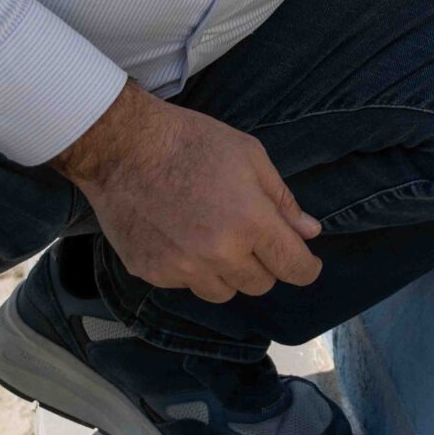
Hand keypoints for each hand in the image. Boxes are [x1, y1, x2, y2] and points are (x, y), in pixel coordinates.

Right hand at [51, 83, 322, 303]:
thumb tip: (309, 232)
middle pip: (259, 284)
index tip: (307, 265)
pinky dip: (193, 270)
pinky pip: (186, 285)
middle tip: (253, 236)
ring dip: (229, 273)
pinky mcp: (151, 273)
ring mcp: (181, 268)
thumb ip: (282, 201)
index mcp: (250, 223)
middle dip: (265, 264)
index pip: (292, 266)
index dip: (306, 269)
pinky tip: (183, 237)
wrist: (124, 147)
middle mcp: (218, 254)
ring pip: (223, 292)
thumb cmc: (193, 143)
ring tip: (216, 237)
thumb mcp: (251, 157)